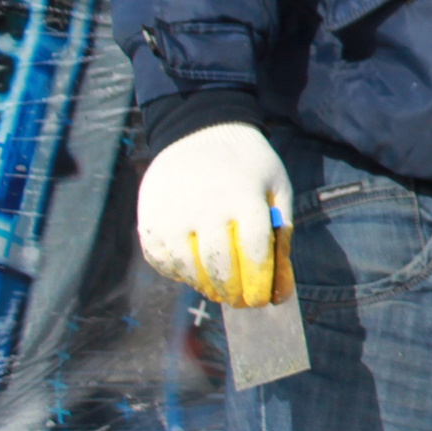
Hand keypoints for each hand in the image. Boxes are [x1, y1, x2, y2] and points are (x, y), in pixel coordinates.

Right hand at [137, 123, 293, 306]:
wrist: (200, 130)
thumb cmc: (248, 165)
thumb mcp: (277, 189)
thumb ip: (282, 236)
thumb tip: (280, 289)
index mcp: (244, 197)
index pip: (254, 255)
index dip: (260, 284)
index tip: (263, 300)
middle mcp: (205, 207)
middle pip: (220, 267)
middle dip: (234, 292)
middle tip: (241, 300)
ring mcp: (172, 214)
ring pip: (189, 269)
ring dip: (206, 286)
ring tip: (219, 288)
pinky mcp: (149, 219)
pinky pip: (161, 260)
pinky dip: (177, 274)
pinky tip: (192, 273)